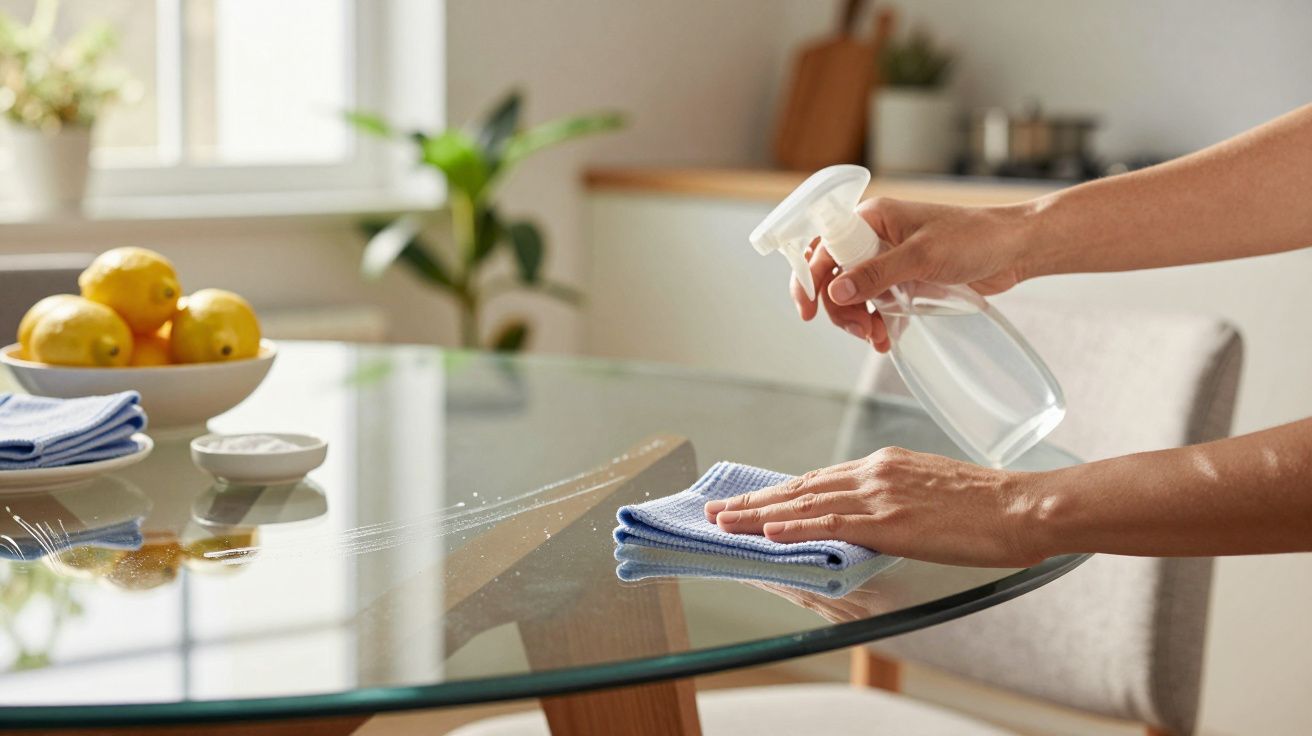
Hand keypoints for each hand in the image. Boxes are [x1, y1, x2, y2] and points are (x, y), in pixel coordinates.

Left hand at [704, 447, 1048, 566]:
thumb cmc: (987, 504)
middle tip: (717, 511)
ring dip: (758, 515)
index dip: (780, 492)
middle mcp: (874, 472)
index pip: (819, 479)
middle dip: (755, 501)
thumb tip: (869, 518)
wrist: (1022, 506)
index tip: (752, 502)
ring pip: (805, 504)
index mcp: (884, 463)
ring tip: (724, 523)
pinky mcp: (890, 521)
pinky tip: (766, 533)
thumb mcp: (931, 488)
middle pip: (801, 487)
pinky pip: (830, 523)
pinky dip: (794, 528)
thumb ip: (895, 497)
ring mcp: (880, 495)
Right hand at [791, 198, 1038, 351]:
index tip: (809, 310)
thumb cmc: (974, 238)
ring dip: (856, 319)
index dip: (810, 279)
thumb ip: (876, 274)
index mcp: (871, 218)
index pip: (823, 248)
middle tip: (859, 330)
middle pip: (833, 275)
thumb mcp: (922, 256)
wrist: (1014, 249)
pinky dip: (874, 322)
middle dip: (838, 307)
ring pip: (851, 294)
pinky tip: (884, 338)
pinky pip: (874, 303)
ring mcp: (888, 260)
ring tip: (875, 337)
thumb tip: (835, 291)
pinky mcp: (902, 280)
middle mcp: (874, 237)